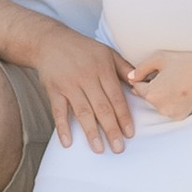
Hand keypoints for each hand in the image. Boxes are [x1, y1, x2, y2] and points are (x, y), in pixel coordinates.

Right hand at [31, 28, 137, 156]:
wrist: (50, 41)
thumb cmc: (83, 49)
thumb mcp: (107, 53)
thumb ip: (124, 68)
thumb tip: (141, 84)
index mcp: (102, 69)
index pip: (116, 97)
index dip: (123, 116)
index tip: (129, 134)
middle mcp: (87, 77)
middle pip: (101, 107)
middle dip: (111, 129)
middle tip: (118, 148)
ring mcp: (69, 84)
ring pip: (82, 111)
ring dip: (91, 132)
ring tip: (99, 149)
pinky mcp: (53, 90)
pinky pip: (58, 111)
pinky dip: (63, 127)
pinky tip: (68, 143)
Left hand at [123, 49, 191, 127]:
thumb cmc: (187, 61)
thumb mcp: (160, 58)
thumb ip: (140, 68)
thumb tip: (131, 77)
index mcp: (153, 94)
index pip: (137, 88)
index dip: (142, 78)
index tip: (149, 72)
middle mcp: (161, 108)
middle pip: (149, 98)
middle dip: (153, 88)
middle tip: (166, 75)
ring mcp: (173, 114)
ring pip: (160, 104)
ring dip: (163, 95)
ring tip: (175, 81)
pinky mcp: (184, 115)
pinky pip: (171, 108)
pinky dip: (173, 101)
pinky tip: (182, 89)